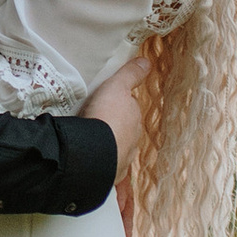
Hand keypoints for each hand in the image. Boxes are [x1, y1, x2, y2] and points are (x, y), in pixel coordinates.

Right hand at [83, 51, 148, 177]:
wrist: (94, 152)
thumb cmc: (106, 116)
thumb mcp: (116, 87)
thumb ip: (130, 75)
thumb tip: (147, 62)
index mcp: (134, 119)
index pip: (129, 110)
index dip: (118, 106)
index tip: (105, 104)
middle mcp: (133, 140)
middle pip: (124, 130)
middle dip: (113, 127)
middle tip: (94, 121)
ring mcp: (123, 158)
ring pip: (116, 149)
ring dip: (107, 145)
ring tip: (90, 141)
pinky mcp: (111, 174)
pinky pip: (107, 166)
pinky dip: (102, 163)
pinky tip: (92, 160)